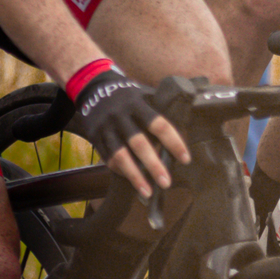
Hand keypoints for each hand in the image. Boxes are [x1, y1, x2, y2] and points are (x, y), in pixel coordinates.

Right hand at [68, 60, 189, 201]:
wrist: (93, 86)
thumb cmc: (128, 94)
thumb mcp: (144, 94)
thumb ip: (160, 109)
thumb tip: (186, 128)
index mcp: (137, 104)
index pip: (159, 124)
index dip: (173, 142)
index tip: (185, 159)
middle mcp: (121, 116)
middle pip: (139, 143)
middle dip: (153, 165)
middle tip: (166, 183)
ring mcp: (106, 128)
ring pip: (120, 156)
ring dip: (134, 176)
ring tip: (147, 192)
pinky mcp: (95, 138)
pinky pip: (107, 158)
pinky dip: (120, 171)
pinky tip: (131, 181)